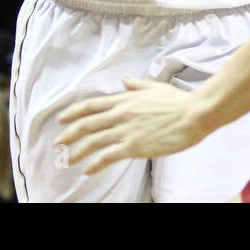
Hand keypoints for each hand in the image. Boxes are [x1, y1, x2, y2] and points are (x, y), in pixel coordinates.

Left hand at [57, 77, 208, 173]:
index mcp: (124, 99)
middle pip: (87, 124)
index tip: (61, 118)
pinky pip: (108, 156)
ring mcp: (125, 130)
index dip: (73, 112)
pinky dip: (95, 163)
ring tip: (67, 160)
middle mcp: (120, 113)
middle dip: (69, 134)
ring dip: (77, 152)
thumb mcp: (154, 87)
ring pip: (93, 141)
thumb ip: (136, 85)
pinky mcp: (133, 146)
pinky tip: (88, 170)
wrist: (192, 114)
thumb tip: (124, 79)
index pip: (91, 105)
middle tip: (57, 143)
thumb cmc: (177, 101)